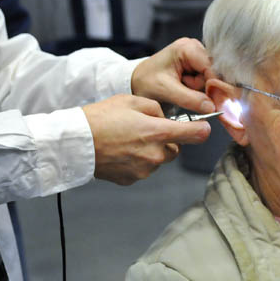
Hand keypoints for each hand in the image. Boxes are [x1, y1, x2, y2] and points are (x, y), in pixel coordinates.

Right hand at [82, 95, 212, 184]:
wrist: (76, 142)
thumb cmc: (101, 118)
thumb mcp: (131, 100)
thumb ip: (155, 108)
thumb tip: (165, 118)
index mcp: (157, 132)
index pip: (194, 134)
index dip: (201, 129)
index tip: (203, 128)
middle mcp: (154, 155)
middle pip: (174, 149)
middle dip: (165, 140)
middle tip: (144, 129)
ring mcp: (143, 170)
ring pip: (158, 160)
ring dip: (150, 151)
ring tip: (127, 140)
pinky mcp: (131, 179)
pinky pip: (142, 169)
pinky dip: (136, 161)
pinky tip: (120, 151)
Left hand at [131, 37, 215, 115]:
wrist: (136, 80)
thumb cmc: (146, 81)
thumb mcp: (166, 91)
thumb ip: (190, 99)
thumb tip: (211, 107)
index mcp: (187, 48)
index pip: (212, 68)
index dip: (215, 87)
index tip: (214, 104)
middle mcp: (194, 48)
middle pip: (214, 73)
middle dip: (205, 88)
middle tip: (187, 95)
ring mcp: (195, 56)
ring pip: (211, 78)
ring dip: (200, 90)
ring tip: (181, 89)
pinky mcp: (195, 65)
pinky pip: (206, 81)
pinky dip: (198, 89)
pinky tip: (185, 88)